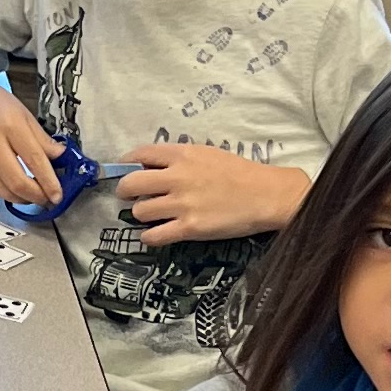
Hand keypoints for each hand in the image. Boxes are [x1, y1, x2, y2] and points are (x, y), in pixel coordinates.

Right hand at [0, 66, 64, 207]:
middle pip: (17, 182)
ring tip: (32, 195)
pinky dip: (5, 193)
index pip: (34, 160)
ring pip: (3, 191)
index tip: (58, 193)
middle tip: (47, 198)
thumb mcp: (24, 113)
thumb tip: (60, 158)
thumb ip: (42, 139)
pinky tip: (14, 188)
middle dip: (37, 196)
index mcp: (10, 125)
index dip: (49, 182)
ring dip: (22, 199)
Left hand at [117, 144, 312, 245]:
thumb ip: (180, 158)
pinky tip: (154, 234)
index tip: (124, 170)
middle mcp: (177, 177)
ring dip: (141, 214)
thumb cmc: (240, 173)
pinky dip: (149, 236)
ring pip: (140, 211)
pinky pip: (154, 235)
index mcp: (182, 155)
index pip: (139, 154)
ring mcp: (182, 204)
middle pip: (131, 184)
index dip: (126, 163)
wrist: (267, 195)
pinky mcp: (190, 228)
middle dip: (125, 191)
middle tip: (130, 197)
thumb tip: (151, 166)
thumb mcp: (207, 153)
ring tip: (151, 215)